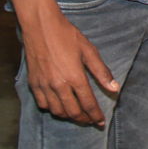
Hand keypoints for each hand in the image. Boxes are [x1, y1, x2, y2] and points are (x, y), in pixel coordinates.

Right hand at [21, 10, 118, 125]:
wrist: (41, 26)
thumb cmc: (67, 35)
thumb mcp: (89, 50)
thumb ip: (102, 72)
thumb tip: (114, 88)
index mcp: (75, 77)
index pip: (88, 104)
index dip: (96, 116)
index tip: (100, 122)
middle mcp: (58, 85)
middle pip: (72, 112)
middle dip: (83, 119)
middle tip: (90, 120)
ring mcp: (44, 85)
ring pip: (57, 111)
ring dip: (68, 115)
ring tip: (77, 114)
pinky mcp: (33, 83)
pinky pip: (42, 104)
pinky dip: (52, 108)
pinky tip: (59, 105)